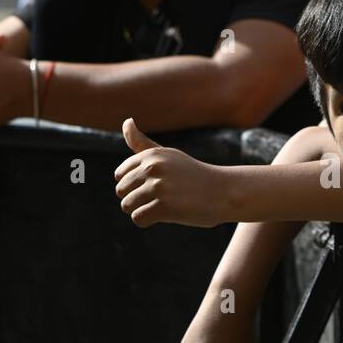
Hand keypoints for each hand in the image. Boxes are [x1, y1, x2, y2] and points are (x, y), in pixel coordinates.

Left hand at [114, 118, 231, 227]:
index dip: (133, 184)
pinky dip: (147, 221)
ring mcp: (159, 187)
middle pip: (121, 191)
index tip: (151, 185)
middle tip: (158, 198)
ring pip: (127, 205)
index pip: (120, 174)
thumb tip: (126, 121)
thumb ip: (142, 143)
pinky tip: (163, 216)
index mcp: (151, 155)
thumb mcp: (168, 155)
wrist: (223, 191)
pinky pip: (138, 218)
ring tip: (160, 207)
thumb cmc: (192, 175)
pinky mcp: (165, 206)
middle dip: (135, 198)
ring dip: (141, 210)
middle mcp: (153, 167)